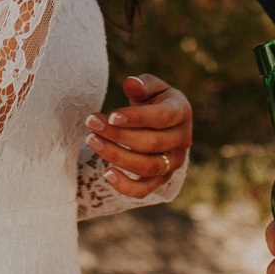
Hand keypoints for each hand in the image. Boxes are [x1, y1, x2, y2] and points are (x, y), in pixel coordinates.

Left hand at [85, 74, 191, 196]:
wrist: (164, 123)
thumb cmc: (154, 100)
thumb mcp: (151, 87)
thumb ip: (142, 84)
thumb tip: (131, 83)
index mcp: (181, 111)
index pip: (160, 118)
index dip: (136, 118)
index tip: (110, 116)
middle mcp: (182, 139)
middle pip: (151, 143)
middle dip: (118, 134)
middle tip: (91, 123)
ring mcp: (174, 162)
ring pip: (147, 166)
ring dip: (117, 156)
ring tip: (92, 141)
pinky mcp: (162, 179)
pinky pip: (145, 190)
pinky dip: (126, 187)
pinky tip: (107, 174)